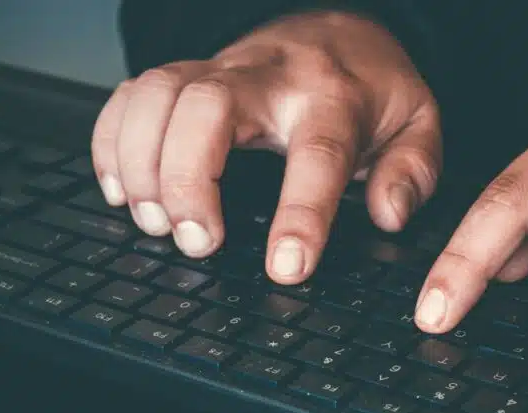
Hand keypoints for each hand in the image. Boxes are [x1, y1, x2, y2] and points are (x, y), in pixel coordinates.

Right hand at [91, 11, 439, 283]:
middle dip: (190, 179)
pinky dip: (111, 142)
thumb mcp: (416, 125)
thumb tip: (388, 213)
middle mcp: (269, 78)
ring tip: (155, 224)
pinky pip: (130, 95)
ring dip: (140, 163)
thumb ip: (411, 171)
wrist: (338, 32)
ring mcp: (219, 70)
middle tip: (196, 242)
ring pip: (157, 95)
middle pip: (209, 108)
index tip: (286, 266)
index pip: (318, 152)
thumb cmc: (372, 90)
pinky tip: (120, 190)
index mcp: (334, 96)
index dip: (300, 213)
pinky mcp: (185, 76)